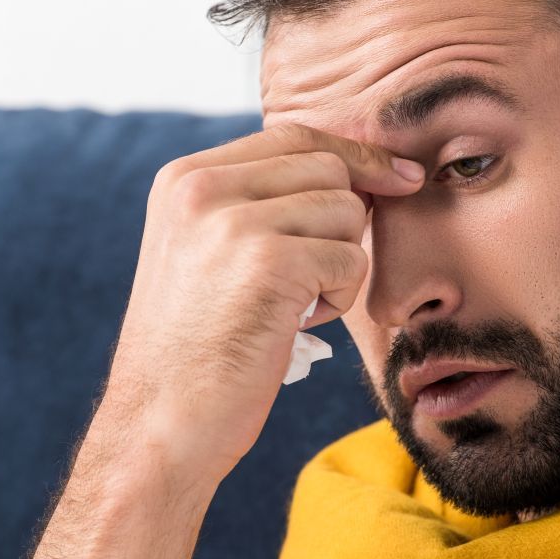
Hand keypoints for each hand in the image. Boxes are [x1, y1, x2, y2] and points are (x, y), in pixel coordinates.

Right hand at [88, 121, 424, 488]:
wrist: (161, 422)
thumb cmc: (195, 350)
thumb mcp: (202, 252)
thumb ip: (253, 201)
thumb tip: (354, 170)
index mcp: (183, 178)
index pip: (291, 136)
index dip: (353, 155)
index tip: (398, 175)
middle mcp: (201, 187)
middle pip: (327, 167)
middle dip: (345, 221)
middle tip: (315, 277)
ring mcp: (233, 222)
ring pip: (345, 211)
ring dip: (339, 264)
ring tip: (294, 307)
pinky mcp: (269, 262)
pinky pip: (350, 260)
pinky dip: (339, 298)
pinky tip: (297, 325)